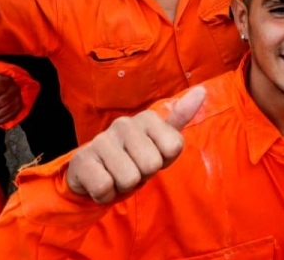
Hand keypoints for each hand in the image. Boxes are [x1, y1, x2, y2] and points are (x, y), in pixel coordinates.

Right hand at [67, 85, 205, 203]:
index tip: (153, 156)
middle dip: (143, 176)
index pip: (174, 147)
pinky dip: (105, 193)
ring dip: (124, 186)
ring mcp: (101, 140)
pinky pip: (105, 187)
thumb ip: (181, 117)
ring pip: (129, 178)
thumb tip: (202, 90)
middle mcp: (124, 124)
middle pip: (151, 165)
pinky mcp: (82, 159)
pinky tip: (101, 182)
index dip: (165, 160)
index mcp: (147, 118)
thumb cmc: (134, 156)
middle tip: (133, 169)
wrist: (93, 172)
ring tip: (116, 175)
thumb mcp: (160, 140)